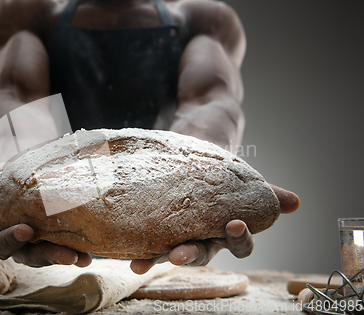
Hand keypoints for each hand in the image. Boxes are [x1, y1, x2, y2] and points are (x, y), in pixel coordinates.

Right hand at [0, 165, 91, 267]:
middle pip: (31, 255)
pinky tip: (90, 253)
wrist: (28, 162)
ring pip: (51, 254)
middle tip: (64, 254)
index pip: (0, 244)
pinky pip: (69, 246)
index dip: (11, 240)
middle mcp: (21, 242)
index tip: (25, 230)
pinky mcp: (60, 233)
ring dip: (66, 257)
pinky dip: (80, 251)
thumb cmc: (1, 176)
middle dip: (47, 255)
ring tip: (80, 257)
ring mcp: (42, 239)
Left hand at [130, 184, 299, 273]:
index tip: (233, 224)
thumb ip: (265, 193)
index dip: (238, 238)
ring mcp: (178, 232)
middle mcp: (203, 237)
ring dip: (154, 258)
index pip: (239, 244)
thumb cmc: (221, 171)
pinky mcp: (156, 223)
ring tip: (139, 264)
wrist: (193, 152)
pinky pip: (147, 238)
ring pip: (168, 250)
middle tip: (177, 256)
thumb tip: (295, 202)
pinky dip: (135, 244)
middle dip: (188, 256)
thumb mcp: (241, 180)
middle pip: (199, 253)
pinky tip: (122, 247)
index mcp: (226, 230)